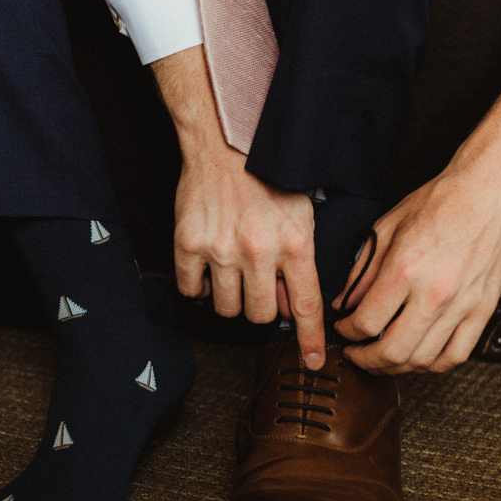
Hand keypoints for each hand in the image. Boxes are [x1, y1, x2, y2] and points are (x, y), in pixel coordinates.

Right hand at [151, 46, 326, 365]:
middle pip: (262, 315)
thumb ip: (299, 261)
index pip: (307, 306)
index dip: (310, 340)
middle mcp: (258, 251)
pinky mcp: (188, 244)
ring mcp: (221, 249)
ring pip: (226, 308)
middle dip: (263, 307)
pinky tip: (207, 267)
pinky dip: (198, 285)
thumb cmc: (267, 172)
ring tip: (233, 273)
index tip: (311, 361)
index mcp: (294, 243)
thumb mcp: (301, 213)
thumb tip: (293, 306)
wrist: (225, 138)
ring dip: (231, 298)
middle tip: (260, 287)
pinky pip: (191, 289)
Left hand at [333, 87, 500, 373]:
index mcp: (405, 269)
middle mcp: (433, 293)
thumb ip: (362, 270)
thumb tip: (345, 302)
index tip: (344, 329)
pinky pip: (456, 355)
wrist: (489, 194)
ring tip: (384, 358)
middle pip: (392, 351)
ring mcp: (461, 305)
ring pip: (423, 360)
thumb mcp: (387, 228)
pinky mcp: (482, 310)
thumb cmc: (441, 203)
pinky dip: (433, 365)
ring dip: (396, 366)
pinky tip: (419, 358)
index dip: (348, 333)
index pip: (366, 322)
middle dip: (366, 359)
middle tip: (357, 354)